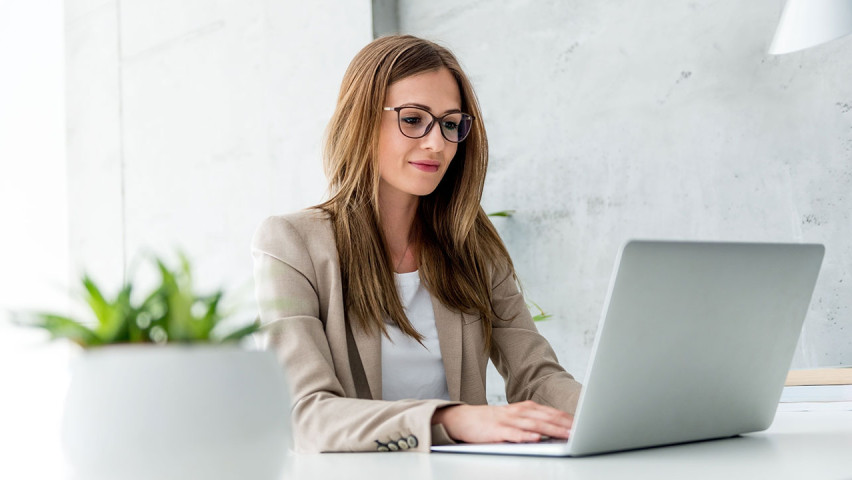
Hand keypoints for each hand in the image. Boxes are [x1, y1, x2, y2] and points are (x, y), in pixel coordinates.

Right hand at [431, 400, 572, 443]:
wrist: (464, 419)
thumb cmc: (492, 421)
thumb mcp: (515, 418)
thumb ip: (534, 422)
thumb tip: (557, 429)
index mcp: (525, 408)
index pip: (551, 413)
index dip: (567, 418)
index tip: (584, 424)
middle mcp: (519, 412)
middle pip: (546, 417)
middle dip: (564, 424)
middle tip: (581, 430)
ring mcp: (508, 420)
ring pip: (533, 425)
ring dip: (551, 430)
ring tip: (566, 435)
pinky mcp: (496, 431)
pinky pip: (513, 434)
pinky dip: (525, 436)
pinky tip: (535, 439)